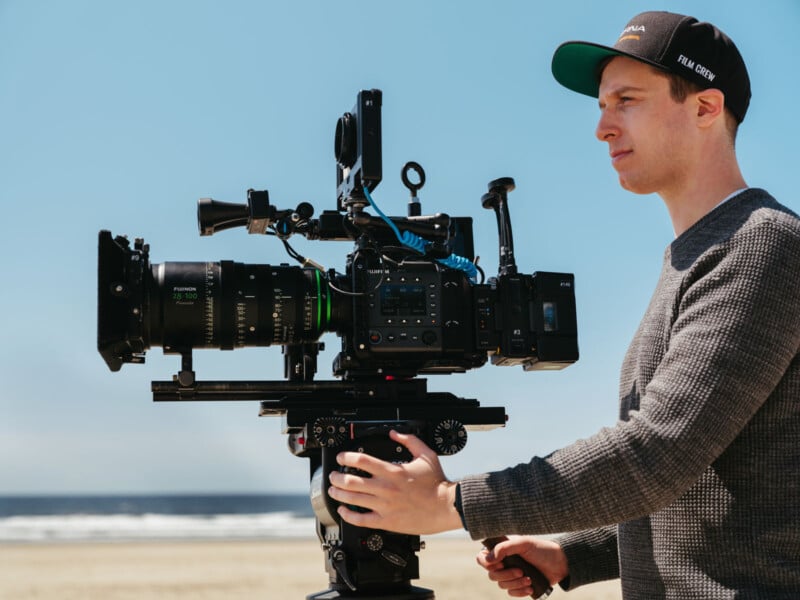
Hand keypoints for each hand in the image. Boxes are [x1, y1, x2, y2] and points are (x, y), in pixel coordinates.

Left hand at [327, 430, 462, 534]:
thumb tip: (395, 434)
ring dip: (338, 494)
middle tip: (333, 475)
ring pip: (353, 499)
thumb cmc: (437, 483)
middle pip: (352, 482)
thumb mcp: (426, 455)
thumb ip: (409, 441)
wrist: (445, 506)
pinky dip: (348, 515)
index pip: (362, 461)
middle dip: (337, 477)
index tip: (342, 457)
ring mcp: (384, 506)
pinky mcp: (386, 521)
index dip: (347, 457)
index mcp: (393, 472)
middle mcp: (385, 488)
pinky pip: (361, 520)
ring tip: (333, 490)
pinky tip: (343, 510)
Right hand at [476, 535, 567, 597]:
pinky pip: (511, 593)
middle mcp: (504, 563)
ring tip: (529, 578)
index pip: (482, 558)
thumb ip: (504, 548)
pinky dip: (519, 591)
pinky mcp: (519, 585)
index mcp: (501, 550)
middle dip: (506, 575)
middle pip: (491, 575)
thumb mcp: (523, 544)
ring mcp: (511, 575)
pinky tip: (530, 587)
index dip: (487, 563)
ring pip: (501, 585)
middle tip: (521, 570)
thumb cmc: (541, 550)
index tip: (502, 562)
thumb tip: (488, 558)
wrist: (560, 564)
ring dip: (515, 583)